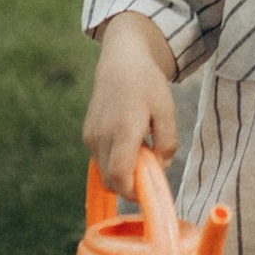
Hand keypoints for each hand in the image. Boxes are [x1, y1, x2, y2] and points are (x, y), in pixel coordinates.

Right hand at [83, 15, 179, 197]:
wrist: (121, 61)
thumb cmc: (148, 84)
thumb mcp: (167, 111)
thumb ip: (167, 143)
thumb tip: (161, 168)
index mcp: (123, 129)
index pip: (119, 176)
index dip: (133, 192)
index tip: (148, 189)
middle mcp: (101, 135)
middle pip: (110, 181)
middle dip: (130, 184)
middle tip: (149, 165)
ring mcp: (90, 135)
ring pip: (104, 172)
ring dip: (122, 171)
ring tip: (139, 147)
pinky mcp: (86, 134)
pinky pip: (100, 160)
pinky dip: (114, 161)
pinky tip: (127, 140)